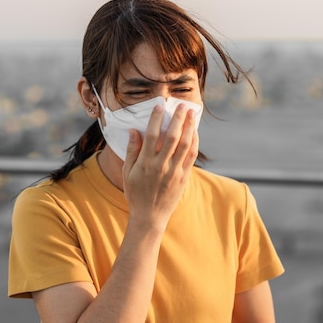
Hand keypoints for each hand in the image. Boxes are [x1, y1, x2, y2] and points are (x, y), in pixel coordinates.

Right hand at [121, 103, 198, 230]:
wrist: (150, 216)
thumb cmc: (136, 193)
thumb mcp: (128, 173)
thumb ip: (131, 151)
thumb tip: (133, 131)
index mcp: (145, 163)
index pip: (151, 136)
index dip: (156, 119)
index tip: (160, 107)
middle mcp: (161, 166)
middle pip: (172, 137)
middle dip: (178, 119)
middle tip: (182, 106)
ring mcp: (174, 172)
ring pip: (185, 145)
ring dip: (189, 127)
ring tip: (192, 113)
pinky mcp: (183, 177)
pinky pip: (191, 156)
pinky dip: (194, 142)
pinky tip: (194, 132)